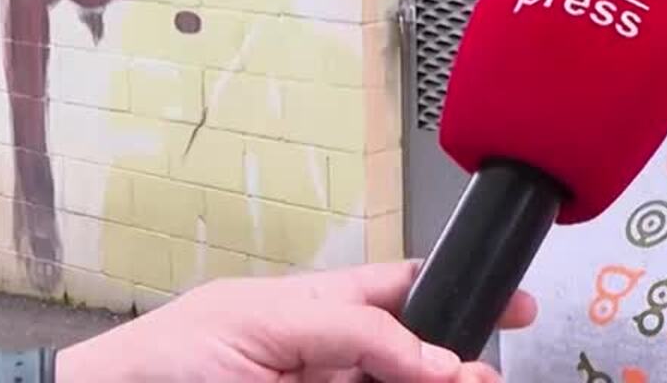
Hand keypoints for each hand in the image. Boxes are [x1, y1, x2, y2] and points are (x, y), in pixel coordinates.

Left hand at [55, 258, 535, 382]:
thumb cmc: (154, 366)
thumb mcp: (261, 326)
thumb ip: (351, 332)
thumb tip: (431, 358)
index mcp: (310, 311)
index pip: (400, 293)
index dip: (456, 295)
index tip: (512, 305)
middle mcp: (319, 358)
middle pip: (409, 357)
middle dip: (455, 364)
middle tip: (487, 377)